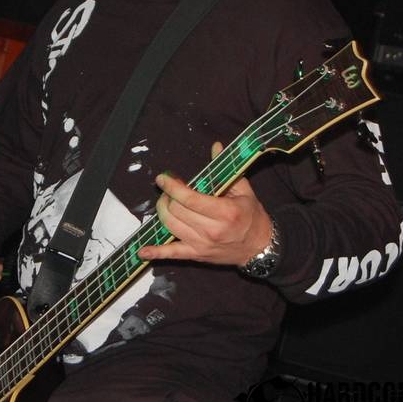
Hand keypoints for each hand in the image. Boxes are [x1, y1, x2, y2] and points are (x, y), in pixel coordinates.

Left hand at [138, 142, 272, 265]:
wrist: (260, 247)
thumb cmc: (251, 216)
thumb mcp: (243, 190)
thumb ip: (225, 170)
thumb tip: (216, 146)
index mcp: (224, 212)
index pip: (189, 199)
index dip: (172, 187)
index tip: (163, 178)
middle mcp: (211, 230)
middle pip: (176, 210)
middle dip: (167, 196)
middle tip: (170, 189)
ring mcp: (202, 245)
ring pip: (170, 226)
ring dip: (162, 212)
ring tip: (167, 203)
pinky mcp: (196, 255)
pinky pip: (172, 254)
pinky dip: (156, 253)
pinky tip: (143, 251)